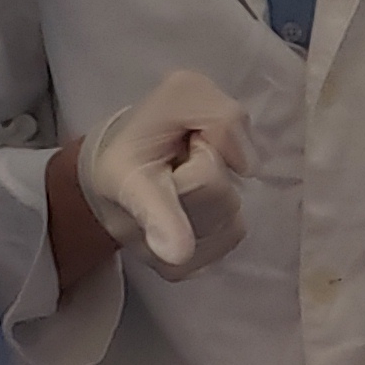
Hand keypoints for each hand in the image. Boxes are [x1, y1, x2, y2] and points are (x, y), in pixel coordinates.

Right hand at [79, 70, 253, 277]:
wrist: (118, 171)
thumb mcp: (178, 94)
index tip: (176, 253)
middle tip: (179, 156)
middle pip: (213, 186)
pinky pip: (233, 232)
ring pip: (227, 212)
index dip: (165, 226)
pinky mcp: (187, 270)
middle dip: (209, 158)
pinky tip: (195, 203)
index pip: (150, 204)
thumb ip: (214, 112)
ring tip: (184, 178)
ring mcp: (161, 258)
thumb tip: (246, 165)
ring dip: (219, 184)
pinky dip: (224, 209)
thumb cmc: (150, 133)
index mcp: (126, 179)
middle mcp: (137, 228)